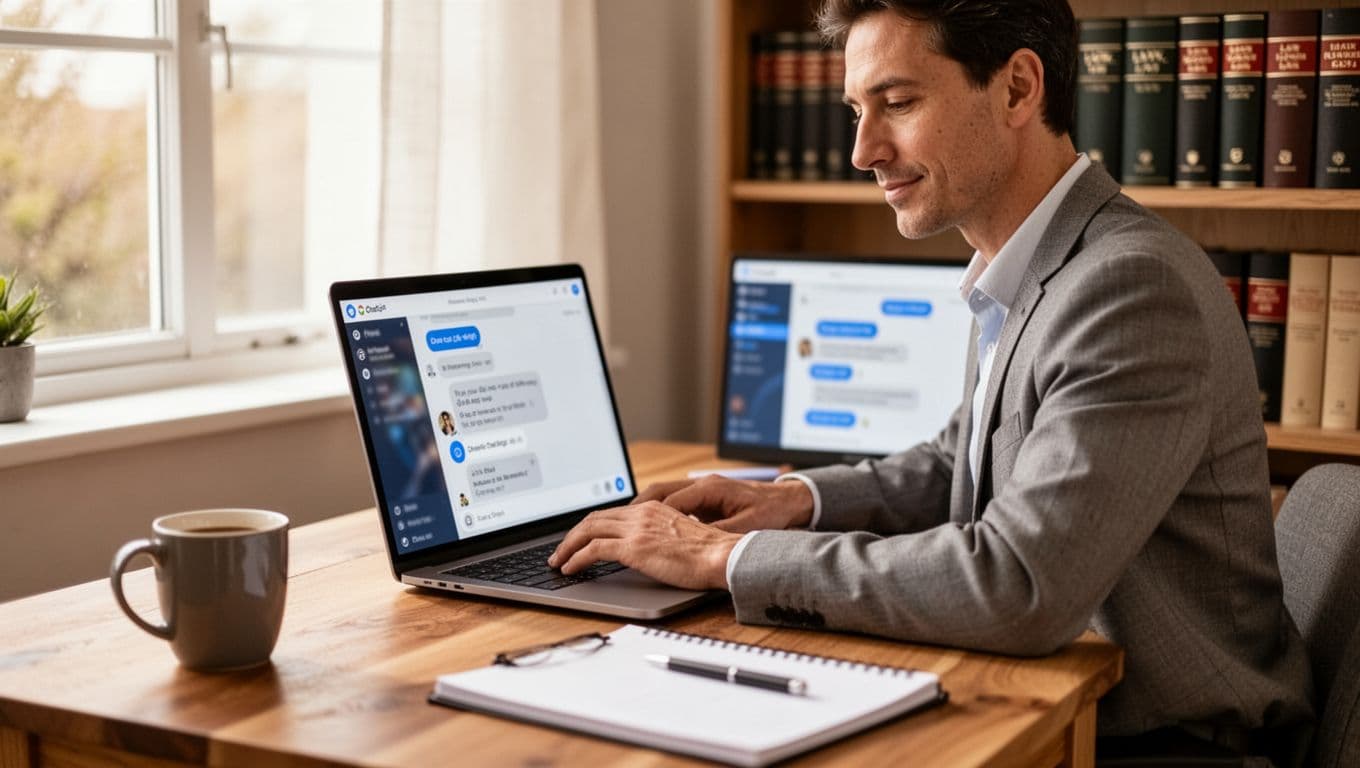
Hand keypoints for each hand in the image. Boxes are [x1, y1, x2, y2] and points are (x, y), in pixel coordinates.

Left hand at [547, 502, 742, 589]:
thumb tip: (647, 551)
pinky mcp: (633, 548)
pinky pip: (594, 550)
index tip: (580, 538)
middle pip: (595, 518)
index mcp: (654, 508)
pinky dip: (577, 558)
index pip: (612, 513)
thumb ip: (660, 537)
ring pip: (588, 530)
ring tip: (558, 561)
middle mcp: (642, 513)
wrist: (723, 555)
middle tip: (561, 550)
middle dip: (573, 535)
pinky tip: (570, 569)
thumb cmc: (711, 553)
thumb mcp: (680, 536)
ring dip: (568, 546)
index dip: (591, 526)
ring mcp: (636, 529)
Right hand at [632, 474, 813, 533]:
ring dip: (641, 511)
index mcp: (710, 489)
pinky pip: (672, 503)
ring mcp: (701, 491)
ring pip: (661, 496)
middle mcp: (701, 485)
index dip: (646, 516)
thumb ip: (721, 532)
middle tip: (610, 525)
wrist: (790, 501)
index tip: (629, 529)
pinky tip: (646, 529)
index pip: (669, 500)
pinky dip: (656, 514)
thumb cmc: (772, 511)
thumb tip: (695, 541)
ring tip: (621, 528)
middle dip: (633, 509)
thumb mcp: (748, 526)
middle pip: (657, 493)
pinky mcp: (704, 499)